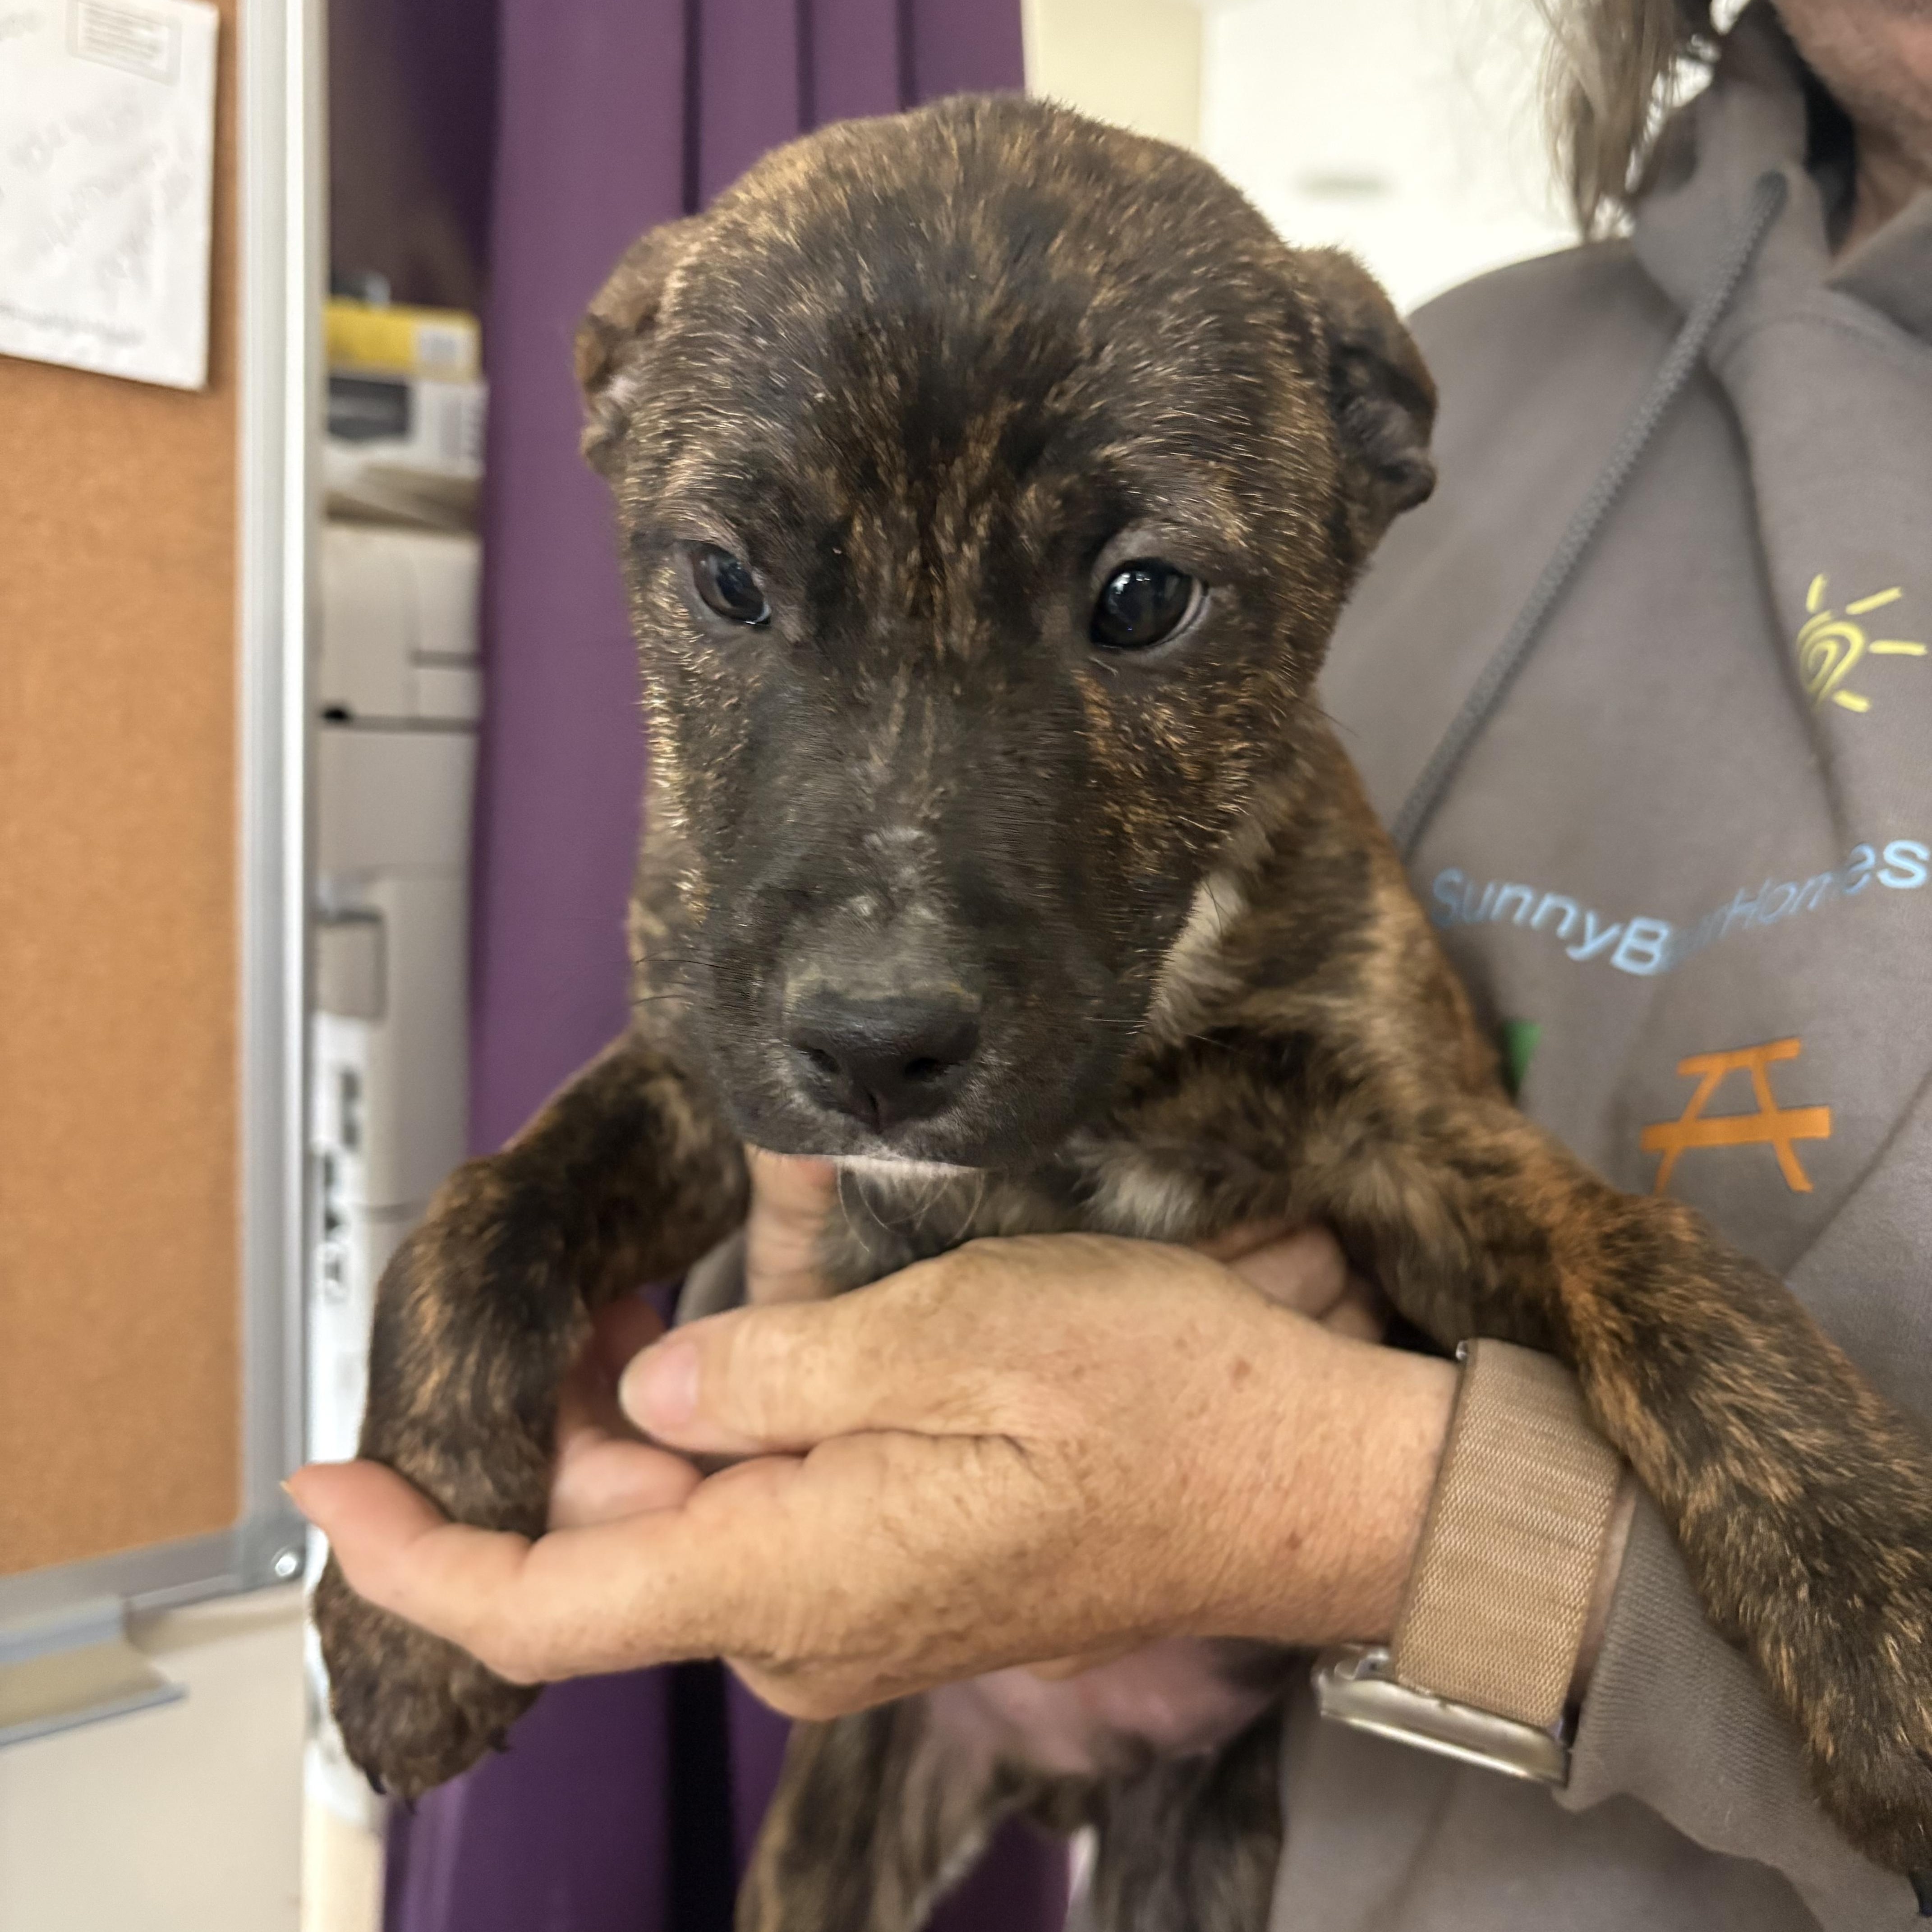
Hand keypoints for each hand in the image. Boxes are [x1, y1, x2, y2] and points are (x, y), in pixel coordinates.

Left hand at [291, 1215, 1453, 1720]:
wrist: (1303, 1478)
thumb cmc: (1160, 1402)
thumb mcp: (957, 1334)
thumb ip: (777, 1372)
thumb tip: (654, 1403)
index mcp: (799, 1575)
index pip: (546, 1601)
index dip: (416, 1551)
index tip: (327, 1481)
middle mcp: (807, 1623)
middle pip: (614, 1537)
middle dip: (562, 1421)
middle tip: (562, 1290)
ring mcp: (854, 1611)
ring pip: (687, 1518)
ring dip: (651, 1414)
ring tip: (654, 1294)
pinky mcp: (899, 1578)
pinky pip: (764, 1512)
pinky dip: (729, 1429)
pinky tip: (748, 1340)